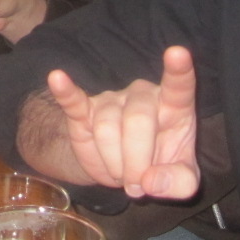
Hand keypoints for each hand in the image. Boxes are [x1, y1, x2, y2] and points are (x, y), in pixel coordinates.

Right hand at [47, 46, 199, 198]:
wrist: (124, 170)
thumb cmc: (160, 165)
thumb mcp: (182, 182)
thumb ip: (179, 183)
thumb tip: (150, 182)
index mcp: (174, 107)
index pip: (179, 85)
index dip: (179, 71)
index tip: (178, 52)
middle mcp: (143, 95)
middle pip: (137, 121)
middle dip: (136, 162)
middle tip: (136, 186)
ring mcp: (113, 100)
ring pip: (107, 128)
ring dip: (113, 161)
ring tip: (119, 173)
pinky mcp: (85, 111)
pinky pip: (75, 100)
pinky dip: (66, 91)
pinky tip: (57, 78)